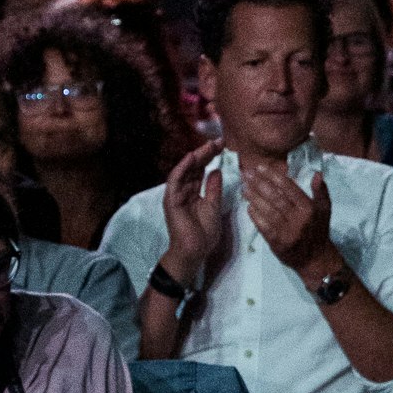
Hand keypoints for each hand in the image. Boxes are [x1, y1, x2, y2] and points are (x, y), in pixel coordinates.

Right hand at [159, 145, 228, 288]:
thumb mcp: (214, 206)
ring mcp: (176, 195)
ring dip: (195, 157)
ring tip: (208, 145)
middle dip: (205, 153)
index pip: (201, 170)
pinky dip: (182, 168)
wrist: (195, 251)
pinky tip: (191, 157)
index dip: (210, 157)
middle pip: (194, 168)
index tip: (222, 146)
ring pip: (185, 171)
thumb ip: (214, 188)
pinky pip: (175, 181)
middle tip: (218, 141)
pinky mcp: (171, 200)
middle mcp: (184, 191)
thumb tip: (216, 170)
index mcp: (194, 193)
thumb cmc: (204, 233)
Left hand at [241, 154, 330, 274]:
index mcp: (309, 208)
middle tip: (247, 174)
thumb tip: (316, 173)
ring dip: (254, 198)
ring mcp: (287, 232)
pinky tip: (248, 206)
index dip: (274, 177)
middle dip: (260, 184)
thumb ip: (321, 191)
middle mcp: (299, 219)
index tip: (260, 168)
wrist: (315, 259)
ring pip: (268, 211)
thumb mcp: (325, 209)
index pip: (289, 188)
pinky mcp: (278, 243)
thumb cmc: (318, 229)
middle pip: (276, 198)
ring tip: (244, 188)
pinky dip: (255, 216)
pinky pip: (264, 227)